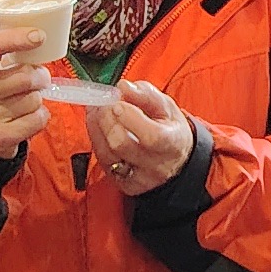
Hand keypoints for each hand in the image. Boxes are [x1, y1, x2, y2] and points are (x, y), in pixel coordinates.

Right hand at [0, 26, 60, 157]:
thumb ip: (10, 53)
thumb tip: (41, 37)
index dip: (16, 38)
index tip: (39, 36)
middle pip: (25, 76)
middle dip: (40, 77)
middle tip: (38, 81)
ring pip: (34, 99)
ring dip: (38, 100)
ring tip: (25, 102)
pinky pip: (37, 119)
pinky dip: (40, 117)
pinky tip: (27, 118)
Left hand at [86, 79, 200, 195]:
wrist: (175, 162)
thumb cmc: (169, 130)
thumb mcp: (167, 108)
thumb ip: (146, 94)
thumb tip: (124, 87)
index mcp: (172, 143)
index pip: (151, 136)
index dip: (130, 117)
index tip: (119, 102)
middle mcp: (156, 165)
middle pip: (121, 143)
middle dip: (106, 118)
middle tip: (105, 103)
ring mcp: (138, 178)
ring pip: (105, 153)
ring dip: (96, 126)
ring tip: (100, 110)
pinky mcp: (123, 184)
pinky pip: (102, 160)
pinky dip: (96, 139)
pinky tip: (99, 125)